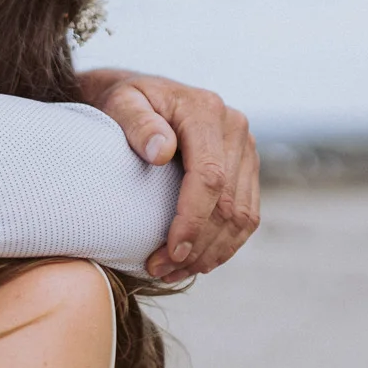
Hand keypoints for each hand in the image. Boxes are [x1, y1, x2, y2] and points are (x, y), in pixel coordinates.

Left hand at [78, 69, 260, 282]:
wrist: (142, 95)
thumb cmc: (125, 102)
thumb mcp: (120, 104)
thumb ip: (137, 124)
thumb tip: (161, 152)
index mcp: (206, 111)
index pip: (210, 176)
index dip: (193, 219)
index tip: (170, 251)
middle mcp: (235, 128)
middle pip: (229, 202)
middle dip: (198, 245)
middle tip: (160, 270)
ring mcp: (246, 149)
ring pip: (242, 216)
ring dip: (212, 253)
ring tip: (174, 272)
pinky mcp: (247, 168)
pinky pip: (246, 215)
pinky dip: (225, 245)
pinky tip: (196, 262)